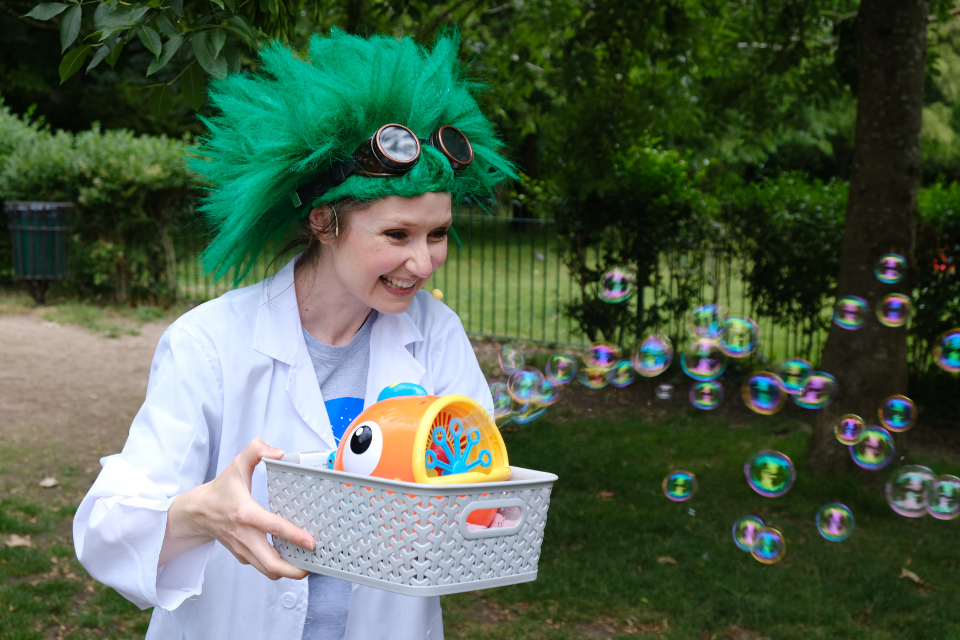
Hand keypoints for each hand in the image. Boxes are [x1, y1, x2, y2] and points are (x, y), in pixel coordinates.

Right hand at [159, 438, 315, 579]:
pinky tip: (291, 558)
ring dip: (289, 572)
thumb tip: (279, 452)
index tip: (311, 542)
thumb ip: (256, 450)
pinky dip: (278, 568)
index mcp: (245, 513)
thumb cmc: (220, 491)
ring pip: (268, 571)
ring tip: (307, 564)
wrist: (197, 512)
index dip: (294, 536)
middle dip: (295, 570)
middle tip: (314, 563)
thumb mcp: (236, 465)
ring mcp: (243, 549)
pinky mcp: (243, 556)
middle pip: (271, 564)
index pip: (272, 527)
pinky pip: (263, 567)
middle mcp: (244, 536)